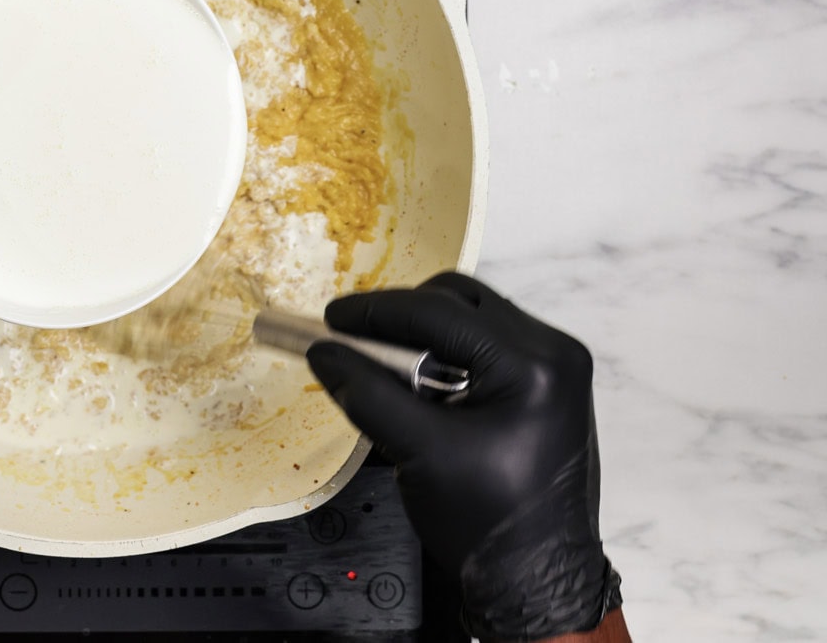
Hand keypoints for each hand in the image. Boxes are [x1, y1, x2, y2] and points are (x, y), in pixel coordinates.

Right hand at [307, 272, 621, 640]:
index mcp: (534, 365)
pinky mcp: (547, 387)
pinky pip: (487, 347)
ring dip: (424, 336)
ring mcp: (556, 369)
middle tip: (356, 341)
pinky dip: (447, 356)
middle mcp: (554, 354)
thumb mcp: (418, 452)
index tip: (333, 318)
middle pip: (460, 302)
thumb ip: (367, 394)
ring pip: (473, 319)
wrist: (535, 579)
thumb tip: (325, 353)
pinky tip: (421, 387)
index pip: (440, 313)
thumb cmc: (489, 524)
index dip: (377, 312)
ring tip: (388, 371)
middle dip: (403, 318)